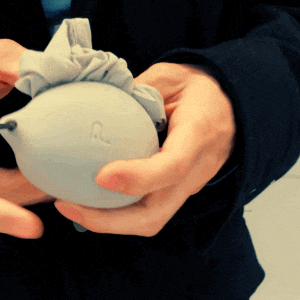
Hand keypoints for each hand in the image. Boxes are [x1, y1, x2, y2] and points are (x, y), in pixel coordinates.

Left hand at [54, 62, 235, 235]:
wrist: (231, 108)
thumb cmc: (201, 90)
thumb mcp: (171, 77)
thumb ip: (139, 90)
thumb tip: (99, 102)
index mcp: (198, 134)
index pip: (173, 166)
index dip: (138, 177)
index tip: (101, 176)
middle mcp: (196, 170)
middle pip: (156, 213)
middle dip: (109, 219)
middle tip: (68, 205)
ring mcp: (188, 186)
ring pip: (150, 221)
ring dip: (107, 222)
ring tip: (69, 206)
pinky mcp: (177, 193)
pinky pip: (147, 212)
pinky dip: (115, 215)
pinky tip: (87, 201)